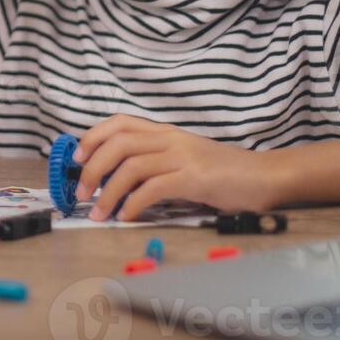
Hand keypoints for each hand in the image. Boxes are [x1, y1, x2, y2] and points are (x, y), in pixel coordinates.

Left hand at [73, 115, 279, 219]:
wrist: (263, 177)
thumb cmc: (222, 173)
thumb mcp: (183, 158)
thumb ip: (154, 162)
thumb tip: (115, 180)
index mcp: (165, 132)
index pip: (120, 123)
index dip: (92, 138)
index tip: (76, 159)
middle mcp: (171, 139)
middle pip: (117, 143)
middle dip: (91, 169)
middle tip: (80, 193)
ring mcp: (183, 156)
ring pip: (130, 167)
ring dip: (107, 192)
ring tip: (99, 213)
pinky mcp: (195, 178)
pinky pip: (153, 188)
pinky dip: (133, 204)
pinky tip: (127, 217)